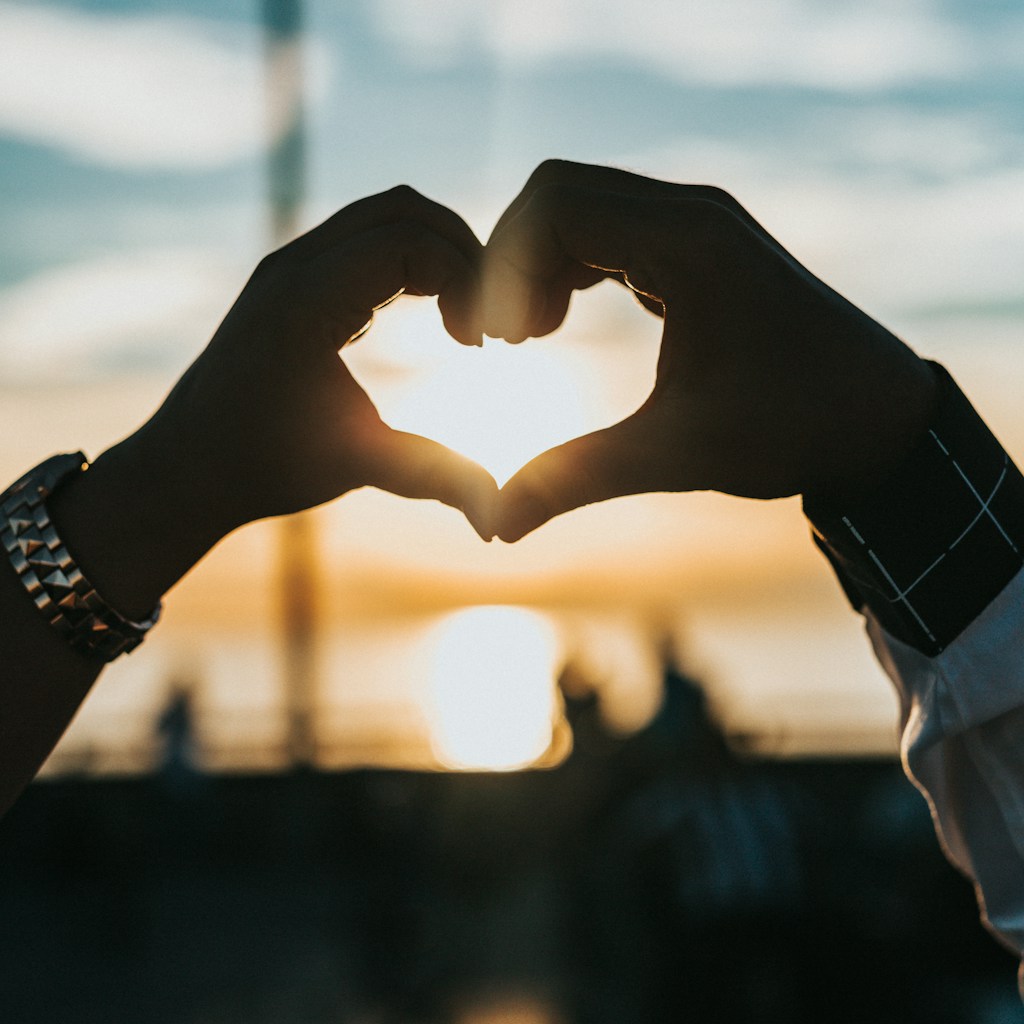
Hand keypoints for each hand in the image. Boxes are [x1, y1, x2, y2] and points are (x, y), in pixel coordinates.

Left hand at [148, 184, 495, 533]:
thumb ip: (432, 476)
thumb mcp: (355, 467)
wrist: (187, 467)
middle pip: (403, 210)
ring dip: (437, 253)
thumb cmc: (262, 467)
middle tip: (486, 318)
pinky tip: (430, 317)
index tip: (479, 343)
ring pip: (384, 217)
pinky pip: (364, 241)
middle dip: (461, 253)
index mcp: (306, 299)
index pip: (410, 241)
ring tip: (464, 318)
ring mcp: (290, 266)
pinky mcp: (293, 280)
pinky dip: (411, 263)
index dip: (465, 279)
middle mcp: (294, 266)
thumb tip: (497, 514)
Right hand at [482, 160, 937, 540]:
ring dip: (541, 263)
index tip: (500, 343)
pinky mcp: (701, 246)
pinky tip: (562, 322)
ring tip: (530, 337)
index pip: (554, 206)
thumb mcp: (676, 454)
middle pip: (559, 193)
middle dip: (513, 261)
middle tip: (506, 341)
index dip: (504, 268)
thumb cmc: (791, 429)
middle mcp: (692, 215)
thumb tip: (497, 525)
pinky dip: (572, 266)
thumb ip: (577, 478)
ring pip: (583, 207)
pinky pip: (611, 229)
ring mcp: (700, 224)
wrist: (878, 419)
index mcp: (687, 245)